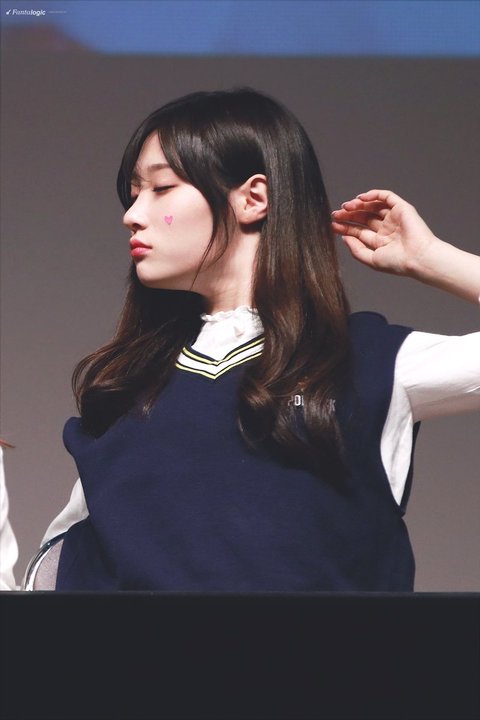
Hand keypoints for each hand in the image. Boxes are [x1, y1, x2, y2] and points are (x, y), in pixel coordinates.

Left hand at [332, 188, 479, 303]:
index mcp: (380, 241)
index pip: (359, 231)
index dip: (345, 227)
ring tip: (346, 207)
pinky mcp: (402, 208)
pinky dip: (373, 195)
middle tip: (336, 214)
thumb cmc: (398, 263)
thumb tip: (344, 238)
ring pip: (372, 206)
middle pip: (363, 217)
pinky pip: (385, 196)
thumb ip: (356, 250)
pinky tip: (360, 199)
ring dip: (358, 205)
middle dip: (349, 214)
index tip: (333, 224)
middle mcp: (386, 228)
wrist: (417, 258)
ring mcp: (394, 217)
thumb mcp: (371, 259)